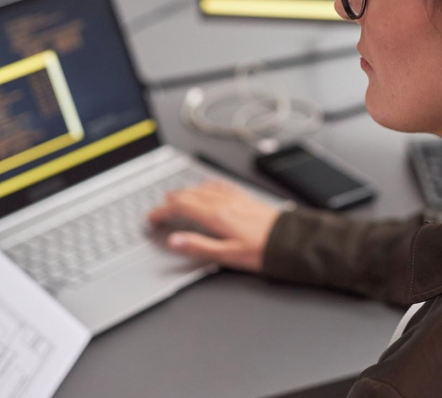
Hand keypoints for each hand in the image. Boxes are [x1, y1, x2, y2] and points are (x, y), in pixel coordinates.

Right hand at [147, 180, 281, 271]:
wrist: (290, 240)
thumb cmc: (261, 250)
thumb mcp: (226, 255)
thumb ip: (198, 247)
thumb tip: (174, 241)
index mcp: (216, 215)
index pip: (181, 206)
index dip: (162, 211)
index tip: (151, 217)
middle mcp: (224, 201)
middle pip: (188, 193)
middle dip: (170, 201)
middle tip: (159, 210)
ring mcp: (234, 196)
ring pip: (202, 187)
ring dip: (185, 192)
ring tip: (176, 199)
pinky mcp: (244, 196)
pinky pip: (218, 185)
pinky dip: (204, 186)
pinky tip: (206, 189)